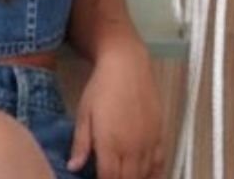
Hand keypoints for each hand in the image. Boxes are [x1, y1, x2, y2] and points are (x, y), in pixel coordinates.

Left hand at [67, 39, 164, 178]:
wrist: (127, 65)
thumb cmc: (101, 87)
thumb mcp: (84, 114)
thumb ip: (80, 144)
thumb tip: (73, 167)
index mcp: (110, 143)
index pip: (109, 178)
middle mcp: (132, 146)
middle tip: (109, 178)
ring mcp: (148, 141)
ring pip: (145, 174)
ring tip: (125, 176)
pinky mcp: (160, 133)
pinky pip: (160, 162)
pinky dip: (154, 173)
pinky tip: (146, 175)